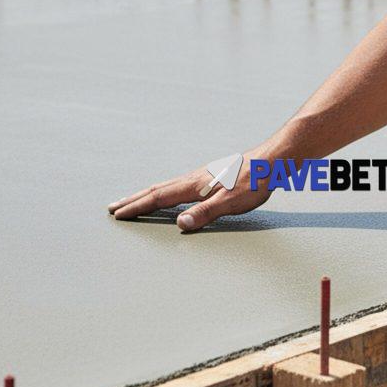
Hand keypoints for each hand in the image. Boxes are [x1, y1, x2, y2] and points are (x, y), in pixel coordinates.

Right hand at [107, 151, 271, 230]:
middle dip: (134, 199)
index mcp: (195, 186)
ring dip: (147, 195)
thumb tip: (179, 224)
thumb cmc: (254, 182)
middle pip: (157, 190)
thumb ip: (205, 214)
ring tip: (134, 201)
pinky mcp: (212, 177)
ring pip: (167, 186)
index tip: (118, 214)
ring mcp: (202, 176)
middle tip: (113, 207)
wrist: (272, 162)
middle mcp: (194, 178)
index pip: (159, 198)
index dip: (138, 207)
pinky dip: (164, 192)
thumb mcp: (231, 203)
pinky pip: (179, 186)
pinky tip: (170, 195)